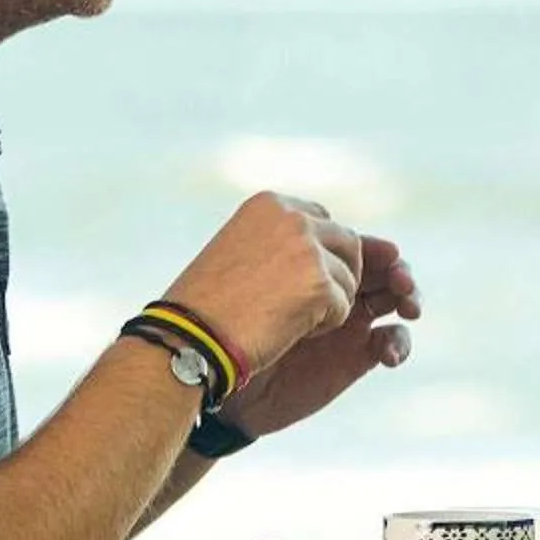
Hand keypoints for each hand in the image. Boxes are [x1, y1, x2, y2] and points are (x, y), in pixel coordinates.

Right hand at [162, 192, 366, 377]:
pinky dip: (323, 325)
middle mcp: (292, 218)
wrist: (191, 335)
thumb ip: (275, 240)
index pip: (320, 218)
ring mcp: (308, 250)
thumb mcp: (237, 249)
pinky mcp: (319, 284)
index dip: (319, 251)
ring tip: (287, 317)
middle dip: (337, 274)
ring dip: (328, 302)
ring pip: (348, 277)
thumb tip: (314, 251)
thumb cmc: (206, 303)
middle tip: (309, 303)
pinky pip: (343, 307)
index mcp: (270, 205)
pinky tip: (288, 330)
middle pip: (347, 243)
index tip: (298, 278)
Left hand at [218, 235, 417, 439]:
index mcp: (310, 260)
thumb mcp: (263, 279)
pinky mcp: (356, 355)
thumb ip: (297, 255)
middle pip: (382, 267)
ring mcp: (346, 318)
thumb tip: (321, 227)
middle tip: (401, 282)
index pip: (355, 245)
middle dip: (399, 270)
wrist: (218, 374)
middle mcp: (331, 285)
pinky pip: (391, 340)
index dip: (375, 249)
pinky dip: (400, 342)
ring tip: (410, 308)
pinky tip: (390, 355)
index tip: (385, 255)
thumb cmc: (229, 322)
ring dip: (409, 298)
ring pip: (395, 298)